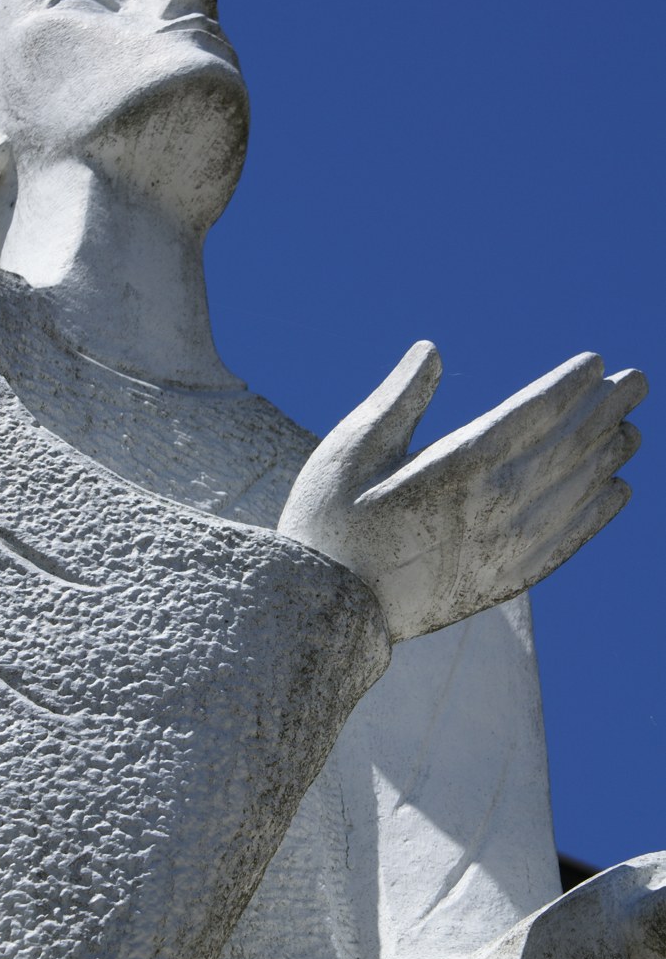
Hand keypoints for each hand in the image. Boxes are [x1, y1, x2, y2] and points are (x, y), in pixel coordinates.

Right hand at [278, 342, 645, 642]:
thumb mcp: (351, 448)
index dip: (568, 388)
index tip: (597, 363)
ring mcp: (503, 548)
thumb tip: (431, 350)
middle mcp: (493, 507)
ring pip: (574, 493)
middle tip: (637, 382)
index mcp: (457, 467)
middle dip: (604, 411)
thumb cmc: (328, 520)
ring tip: (632, 431)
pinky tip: (617, 493)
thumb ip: (398, 399)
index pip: (532, 416)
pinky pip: (565, 543)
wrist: (324, 608)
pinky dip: (596, 515)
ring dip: (608, 456)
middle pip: (565, 449)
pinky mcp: (500, 581)